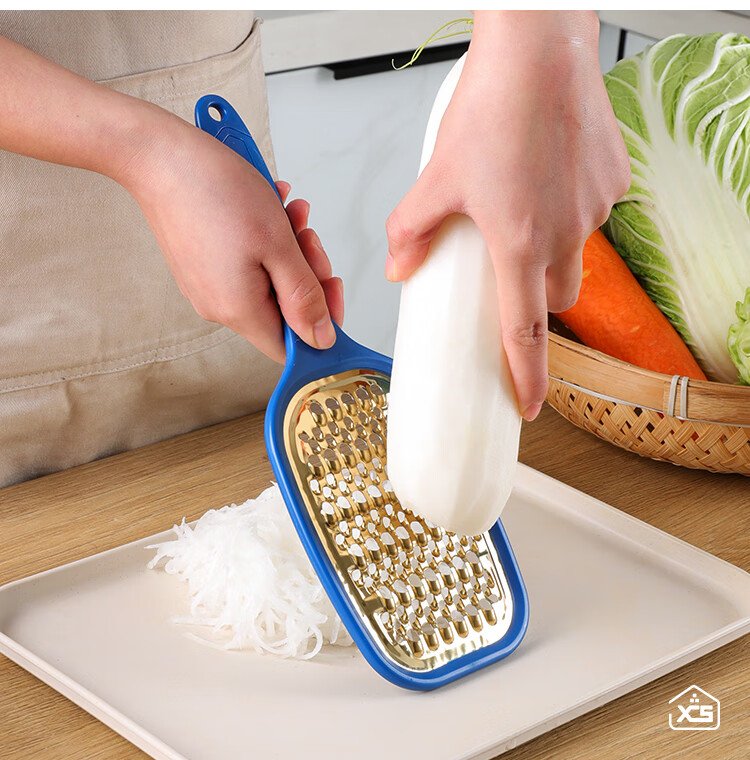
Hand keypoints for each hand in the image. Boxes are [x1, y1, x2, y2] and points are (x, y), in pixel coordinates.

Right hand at [122, 119, 342, 362]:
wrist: (159, 155)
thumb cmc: (215, 191)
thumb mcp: (278, 245)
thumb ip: (304, 297)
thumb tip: (322, 340)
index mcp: (239, 311)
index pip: (291, 346)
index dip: (320, 324)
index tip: (333, 287)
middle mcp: (219, 306)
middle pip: (283, 309)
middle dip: (307, 272)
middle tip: (309, 237)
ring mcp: (207, 284)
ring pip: (268, 280)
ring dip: (290, 248)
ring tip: (292, 213)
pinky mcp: (201, 263)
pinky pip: (247, 262)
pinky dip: (267, 239)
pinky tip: (272, 207)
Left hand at [385, 11, 629, 419]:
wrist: (541, 49)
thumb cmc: (491, 107)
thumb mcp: (436, 177)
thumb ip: (412, 229)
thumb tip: (398, 267)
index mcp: (519, 243)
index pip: (525, 330)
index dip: (527, 375)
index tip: (530, 407)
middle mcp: (564, 234)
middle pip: (556, 297)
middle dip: (535, 301)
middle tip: (509, 276)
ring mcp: (594, 209)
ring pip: (575, 254)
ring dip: (550, 250)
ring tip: (523, 208)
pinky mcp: (614, 182)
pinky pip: (590, 214)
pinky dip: (568, 209)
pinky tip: (546, 177)